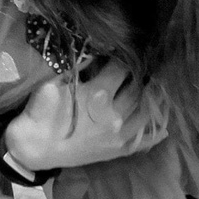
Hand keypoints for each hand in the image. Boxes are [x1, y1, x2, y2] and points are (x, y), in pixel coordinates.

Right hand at [4, 61, 167, 169]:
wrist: (34, 147)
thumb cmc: (42, 110)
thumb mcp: (55, 81)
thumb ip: (78, 65)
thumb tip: (96, 48)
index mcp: (99, 94)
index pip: (121, 68)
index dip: (123, 57)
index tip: (125, 50)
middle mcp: (115, 114)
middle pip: (137, 88)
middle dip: (138, 74)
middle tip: (141, 64)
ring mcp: (120, 134)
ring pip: (146, 111)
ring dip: (151, 97)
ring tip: (153, 86)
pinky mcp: (119, 150)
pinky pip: (145, 139)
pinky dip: (156, 130)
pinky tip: (163, 122)